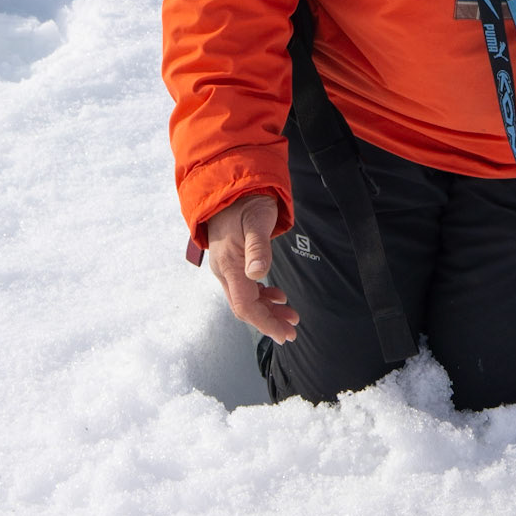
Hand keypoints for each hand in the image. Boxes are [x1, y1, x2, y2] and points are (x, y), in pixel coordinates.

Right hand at [205, 193, 298, 342]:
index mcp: (228, 264)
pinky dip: (261, 295)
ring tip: (290, 314)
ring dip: (267, 309)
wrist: (230, 182)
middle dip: (269, 320)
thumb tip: (258, 274)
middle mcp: (223, 269)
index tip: (284, 334)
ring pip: (245, 297)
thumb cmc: (246, 199)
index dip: (265, 322)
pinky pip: (244, 286)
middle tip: (292, 328)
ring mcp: (225, 265)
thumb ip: (258, 247)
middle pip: (245, 306)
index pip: (245, 305)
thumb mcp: (257, 219)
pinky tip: (275, 295)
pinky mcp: (230, 259)